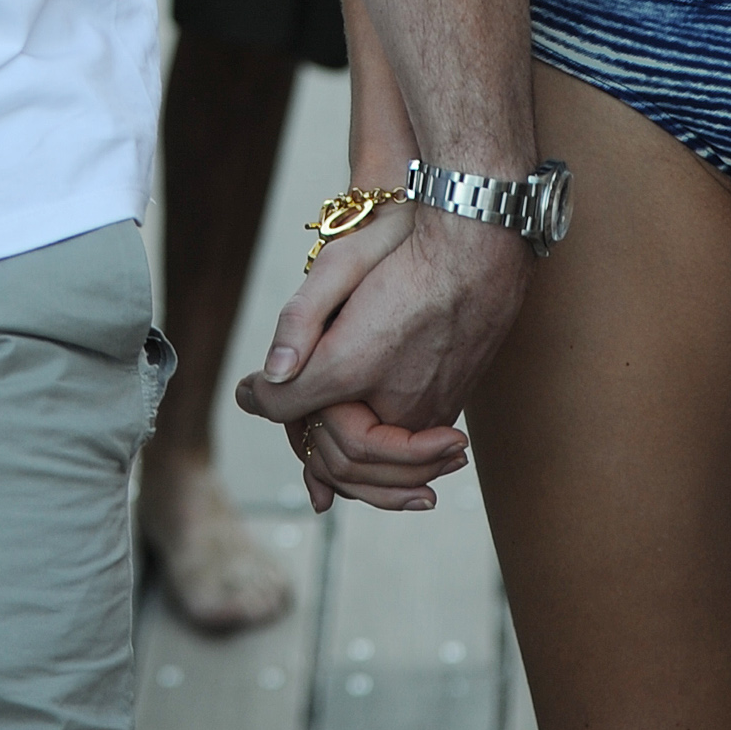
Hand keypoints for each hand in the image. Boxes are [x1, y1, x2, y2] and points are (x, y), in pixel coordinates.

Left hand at [234, 200, 529, 514]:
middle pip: (334, 455)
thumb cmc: (409, 249)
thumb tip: (266, 377)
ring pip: (378, 467)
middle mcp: (392, 401)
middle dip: (307, 446)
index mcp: (352, 364)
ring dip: (349, 475)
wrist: (481, 248)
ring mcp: (428, 410)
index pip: (285, 407)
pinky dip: (386, 468)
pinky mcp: (451, 407)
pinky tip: (367, 462)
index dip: (261, 398)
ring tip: (327, 481)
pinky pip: (411, 455)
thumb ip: (298, 320)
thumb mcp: (340, 263)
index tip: (249, 390)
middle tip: (292, 430)